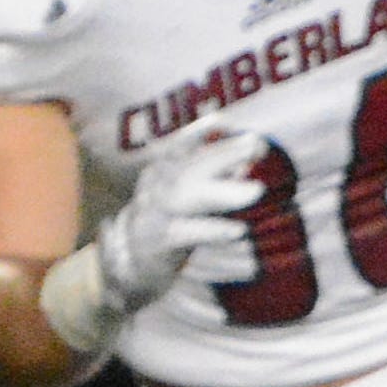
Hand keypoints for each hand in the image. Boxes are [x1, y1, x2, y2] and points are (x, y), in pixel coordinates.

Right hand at [94, 126, 271, 308]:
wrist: (128, 265)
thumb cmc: (169, 224)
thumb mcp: (190, 197)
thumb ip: (215, 179)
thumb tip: (246, 161)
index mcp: (162, 172)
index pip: (181, 148)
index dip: (199, 133)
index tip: (221, 121)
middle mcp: (156, 188)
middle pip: (187, 166)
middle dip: (223, 154)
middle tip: (256, 145)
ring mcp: (154, 214)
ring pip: (183, 197)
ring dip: (222, 192)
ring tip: (257, 191)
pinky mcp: (158, 242)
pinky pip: (185, 234)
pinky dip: (211, 230)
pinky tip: (238, 230)